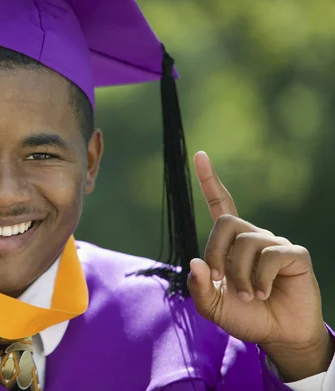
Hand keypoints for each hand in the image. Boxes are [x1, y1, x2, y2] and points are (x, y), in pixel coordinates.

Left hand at [187, 152, 333, 381]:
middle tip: (220, 280)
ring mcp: (275, 244)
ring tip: (248, 295)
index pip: (220, 204)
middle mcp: (253, 237)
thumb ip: (199, 287)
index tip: (200, 154)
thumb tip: (195, 262)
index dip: (209, 181)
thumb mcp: (212, 306)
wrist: (277, 336)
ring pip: (247, 242)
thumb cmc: (245, 316)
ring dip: (240, 275)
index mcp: (232, 244)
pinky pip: (270, 255)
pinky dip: (260, 279)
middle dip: (217, 252)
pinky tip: (263, 293)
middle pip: (226, 222)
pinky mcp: (295, 255)